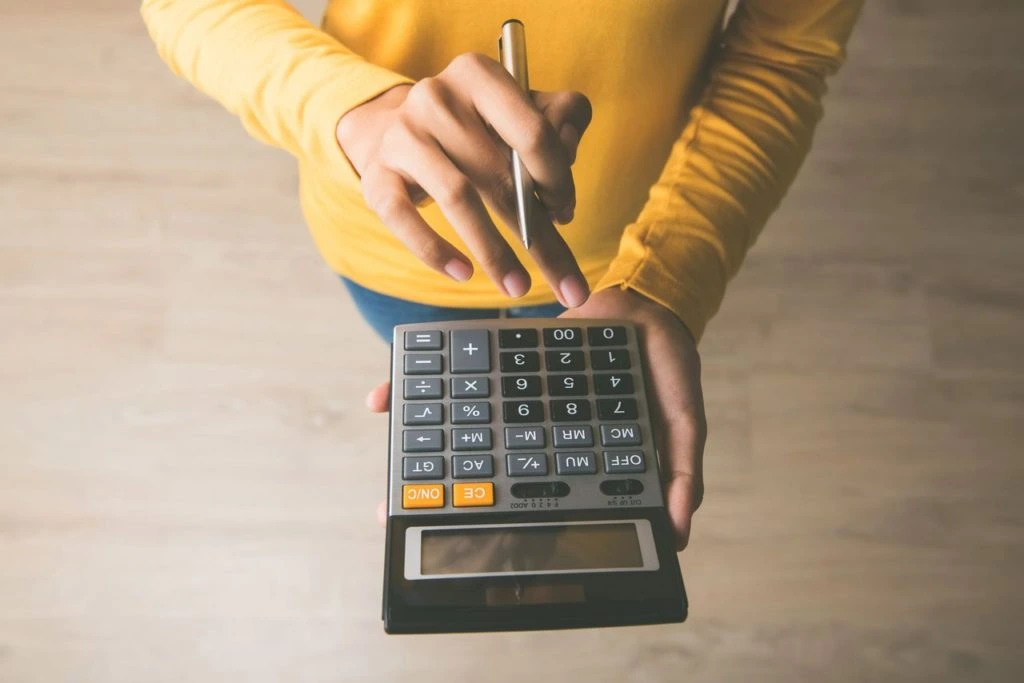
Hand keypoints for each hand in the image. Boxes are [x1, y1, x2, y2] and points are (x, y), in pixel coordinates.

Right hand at [337, 52, 592, 306]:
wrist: (392, 130)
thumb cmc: (471, 128)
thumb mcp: (518, 110)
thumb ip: (561, 121)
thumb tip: (567, 164)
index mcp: (478, 76)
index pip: (532, 133)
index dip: (558, 180)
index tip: (566, 213)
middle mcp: (436, 98)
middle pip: (500, 175)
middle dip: (539, 236)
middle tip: (566, 284)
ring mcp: (402, 137)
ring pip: (457, 197)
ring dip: (493, 251)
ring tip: (517, 286)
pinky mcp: (376, 176)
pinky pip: (404, 218)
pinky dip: (434, 250)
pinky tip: (462, 273)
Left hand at [365, 289, 705, 548]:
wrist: (646, 301)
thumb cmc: (667, 368)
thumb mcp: (685, 420)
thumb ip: (685, 472)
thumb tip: (679, 532)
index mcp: (577, 456)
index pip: (534, 501)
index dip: (499, 523)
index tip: (462, 545)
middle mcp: (542, 434)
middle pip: (484, 473)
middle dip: (439, 497)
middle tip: (393, 518)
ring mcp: (520, 404)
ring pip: (463, 432)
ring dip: (422, 450)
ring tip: (385, 479)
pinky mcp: (502, 368)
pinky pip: (462, 382)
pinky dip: (424, 391)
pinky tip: (383, 399)